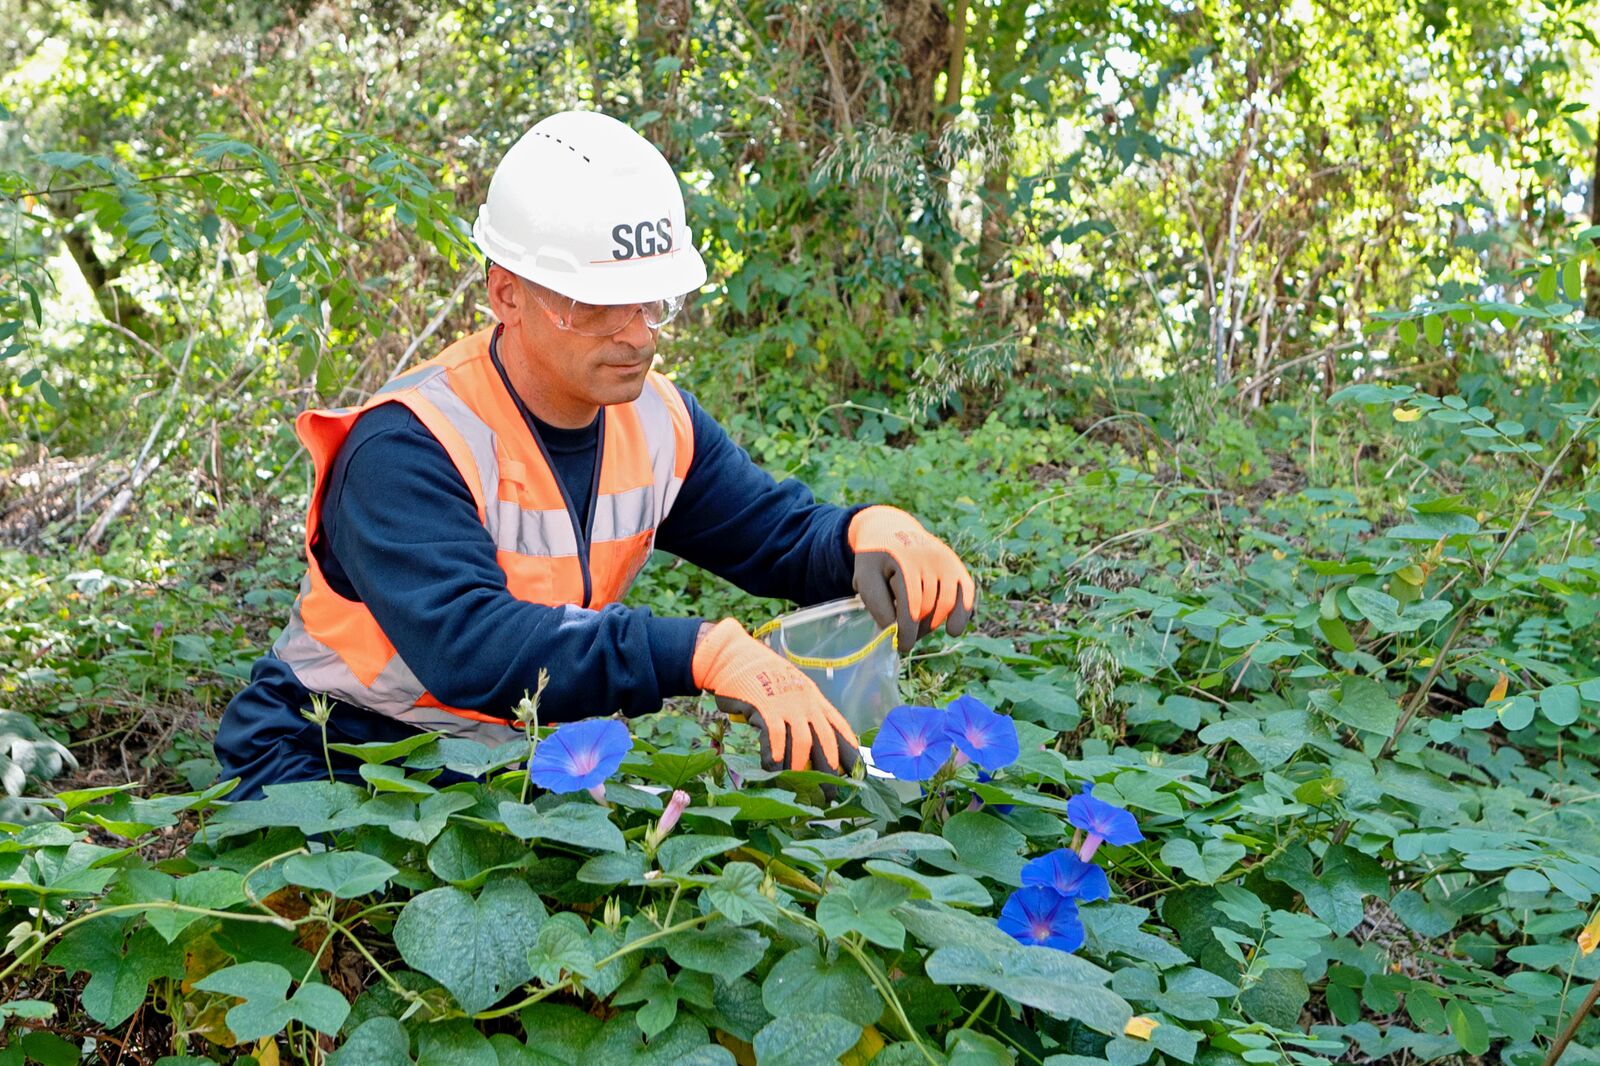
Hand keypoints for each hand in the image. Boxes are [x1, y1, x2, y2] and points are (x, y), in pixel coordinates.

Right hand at [692, 619, 859, 773]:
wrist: (735, 658)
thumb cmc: (762, 678)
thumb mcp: (791, 690)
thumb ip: (802, 712)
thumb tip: (808, 745)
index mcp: (815, 700)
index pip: (841, 729)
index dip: (851, 753)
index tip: (856, 774)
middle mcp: (806, 703)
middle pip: (826, 741)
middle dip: (829, 772)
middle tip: (828, 796)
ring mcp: (786, 705)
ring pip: (802, 743)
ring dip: (799, 769)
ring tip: (796, 787)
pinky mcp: (764, 707)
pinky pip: (773, 737)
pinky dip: (774, 756)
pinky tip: (772, 771)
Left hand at [849, 506, 975, 654]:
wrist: (890, 529)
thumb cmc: (876, 561)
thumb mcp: (865, 577)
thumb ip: (877, 604)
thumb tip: (895, 630)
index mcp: (902, 560)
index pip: (910, 604)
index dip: (907, 631)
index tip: (901, 646)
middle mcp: (928, 557)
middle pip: (927, 607)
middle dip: (916, 629)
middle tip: (905, 639)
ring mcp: (945, 560)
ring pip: (945, 604)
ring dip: (933, 625)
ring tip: (919, 632)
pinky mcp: (955, 565)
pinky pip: (965, 592)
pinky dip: (961, 613)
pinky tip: (952, 630)